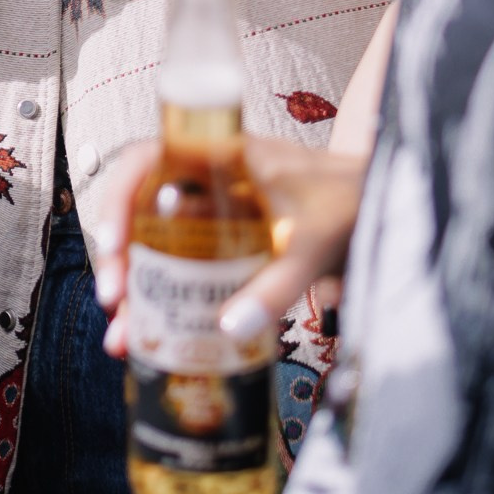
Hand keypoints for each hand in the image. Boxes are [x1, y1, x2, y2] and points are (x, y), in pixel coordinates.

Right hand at [90, 135, 367, 356]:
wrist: (381, 204)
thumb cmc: (349, 204)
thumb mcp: (315, 241)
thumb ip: (278, 283)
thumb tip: (228, 328)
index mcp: (221, 156)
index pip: (149, 159)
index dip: (119, 196)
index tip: (112, 242)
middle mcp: (207, 181)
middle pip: (140, 209)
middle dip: (120, 258)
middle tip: (115, 300)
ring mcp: (212, 215)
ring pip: (155, 245)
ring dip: (136, 288)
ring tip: (123, 334)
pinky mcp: (223, 248)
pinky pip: (182, 270)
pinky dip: (164, 302)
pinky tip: (153, 337)